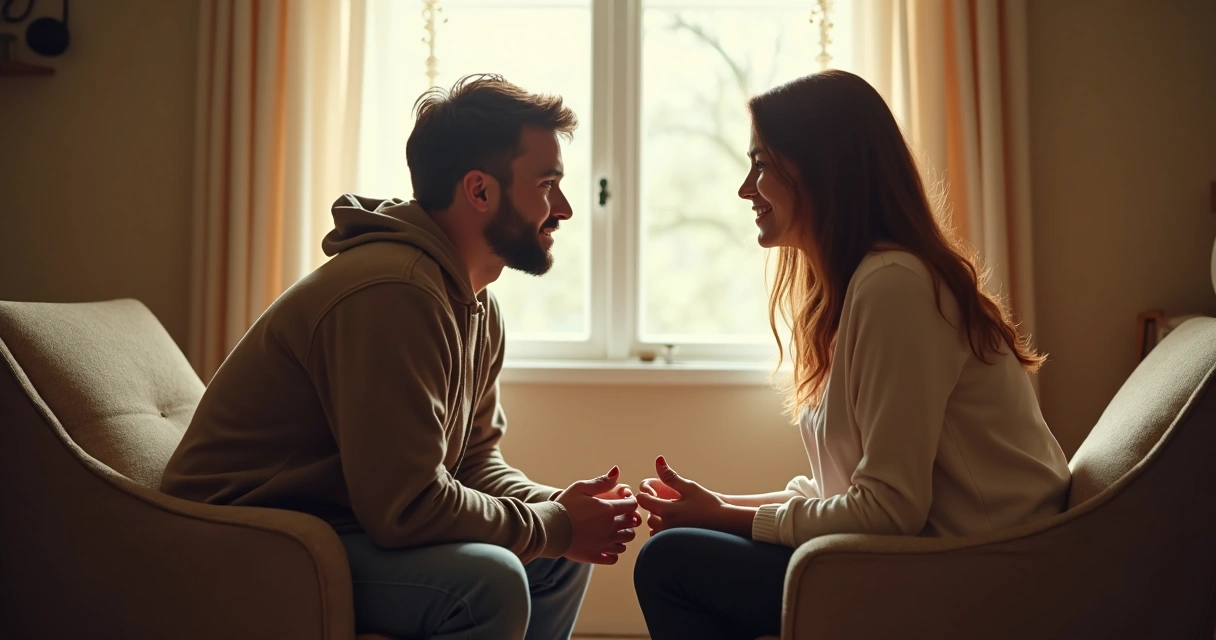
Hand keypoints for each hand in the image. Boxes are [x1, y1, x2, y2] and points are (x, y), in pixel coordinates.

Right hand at [556, 466, 641, 564]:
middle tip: (619, 516)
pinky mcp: (595, 556)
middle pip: (632, 525)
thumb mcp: (580, 488)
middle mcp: (610, 528)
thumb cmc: (564, 505)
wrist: (548, 528)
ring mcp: (604, 544)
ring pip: (625, 542)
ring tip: (612, 531)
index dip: (630, 502)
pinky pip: (614, 558)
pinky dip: (613, 553)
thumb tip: (617, 471)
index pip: (632, 505)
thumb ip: (601, 481)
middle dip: (629, 519)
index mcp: (608, 509)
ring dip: (622, 536)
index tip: (622, 501)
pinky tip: (605, 546)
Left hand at [635, 456, 754, 537]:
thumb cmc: (709, 503)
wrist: (726, 523)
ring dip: (659, 520)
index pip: (643, 501)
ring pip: (654, 528)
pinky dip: (664, 531)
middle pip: (648, 516)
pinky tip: (677, 524)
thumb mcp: (690, 487)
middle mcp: (667, 526)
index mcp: (668, 511)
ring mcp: (672, 537)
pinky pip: (662, 538)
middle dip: (654, 509)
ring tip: (674, 513)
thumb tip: (658, 460)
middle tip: (668, 502)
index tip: (656, 492)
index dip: (646, 494)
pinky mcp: (677, 544)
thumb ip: (670, 476)